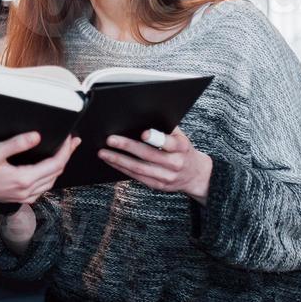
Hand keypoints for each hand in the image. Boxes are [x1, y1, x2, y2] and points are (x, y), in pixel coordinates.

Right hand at [0, 133, 79, 208]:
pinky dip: (47, 177)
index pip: (54, 164)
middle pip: (55, 174)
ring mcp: (20, 197)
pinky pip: (39, 189)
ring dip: (58, 168)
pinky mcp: (15, 198)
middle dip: (65, 157)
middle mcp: (25, 192)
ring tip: (62, 154)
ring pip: (49, 183)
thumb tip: (36, 137)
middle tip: (72, 143)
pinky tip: (44, 170)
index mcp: (23, 180)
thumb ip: (17, 143)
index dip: (65, 150)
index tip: (71, 139)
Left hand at [98, 127, 212, 202]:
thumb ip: (166, 129)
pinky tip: (112, 162)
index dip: (156, 138)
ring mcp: (166, 176)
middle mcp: (175, 163)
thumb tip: (144, 116)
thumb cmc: (183, 150)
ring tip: (104, 152)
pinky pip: (137, 177)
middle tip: (111, 139)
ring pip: (139, 168)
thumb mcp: (181, 137)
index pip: (169, 143)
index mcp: (182, 148)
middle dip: (127, 147)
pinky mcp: (157, 185)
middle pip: (148, 155)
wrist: (196, 175)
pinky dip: (122, 169)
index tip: (143, 133)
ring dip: (119, 160)